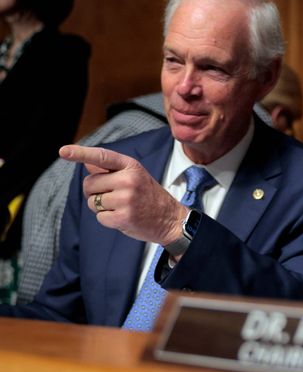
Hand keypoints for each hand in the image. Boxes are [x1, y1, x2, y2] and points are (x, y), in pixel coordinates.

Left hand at [61, 144, 186, 245]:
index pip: (102, 157)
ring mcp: (126, 199)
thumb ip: (110, 170)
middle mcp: (129, 180)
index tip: (63, 151)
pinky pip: (100, 217)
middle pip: (89, 183)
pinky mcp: (123, 217)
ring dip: (101, 207)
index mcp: (131, 166)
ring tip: (122, 207)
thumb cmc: (149, 196)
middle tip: (114, 196)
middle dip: (95, 191)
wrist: (171, 218)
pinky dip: (107, 219)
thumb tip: (87, 163)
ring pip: (92, 202)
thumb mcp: (134, 176)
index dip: (80, 153)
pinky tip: (124, 217)